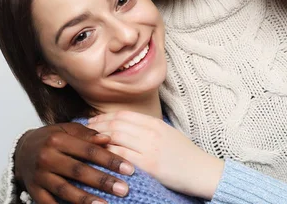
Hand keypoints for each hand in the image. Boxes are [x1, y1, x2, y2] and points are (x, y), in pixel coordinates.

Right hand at [15, 123, 134, 203]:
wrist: (21, 149)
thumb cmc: (51, 138)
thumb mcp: (67, 130)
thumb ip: (88, 134)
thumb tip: (108, 139)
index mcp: (58, 139)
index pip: (89, 150)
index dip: (110, 160)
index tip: (128, 169)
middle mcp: (47, 157)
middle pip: (79, 171)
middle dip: (103, 181)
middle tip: (123, 189)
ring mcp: (40, 175)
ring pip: (65, 190)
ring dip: (86, 199)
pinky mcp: (34, 190)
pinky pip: (48, 203)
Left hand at [88, 111, 224, 199]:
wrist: (203, 171)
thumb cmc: (185, 155)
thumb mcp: (168, 134)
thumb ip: (149, 129)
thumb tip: (127, 128)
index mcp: (156, 123)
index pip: (124, 115)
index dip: (105, 117)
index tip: (93, 121)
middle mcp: (152, 132)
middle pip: (117, 124)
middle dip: (97, 126)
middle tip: (84, 131)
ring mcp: (150, 148)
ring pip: (117, 137)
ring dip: (99, 139)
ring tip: (87, 143)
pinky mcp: (149, 164)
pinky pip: (122, 156)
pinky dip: (108, 154)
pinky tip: (99, 157)